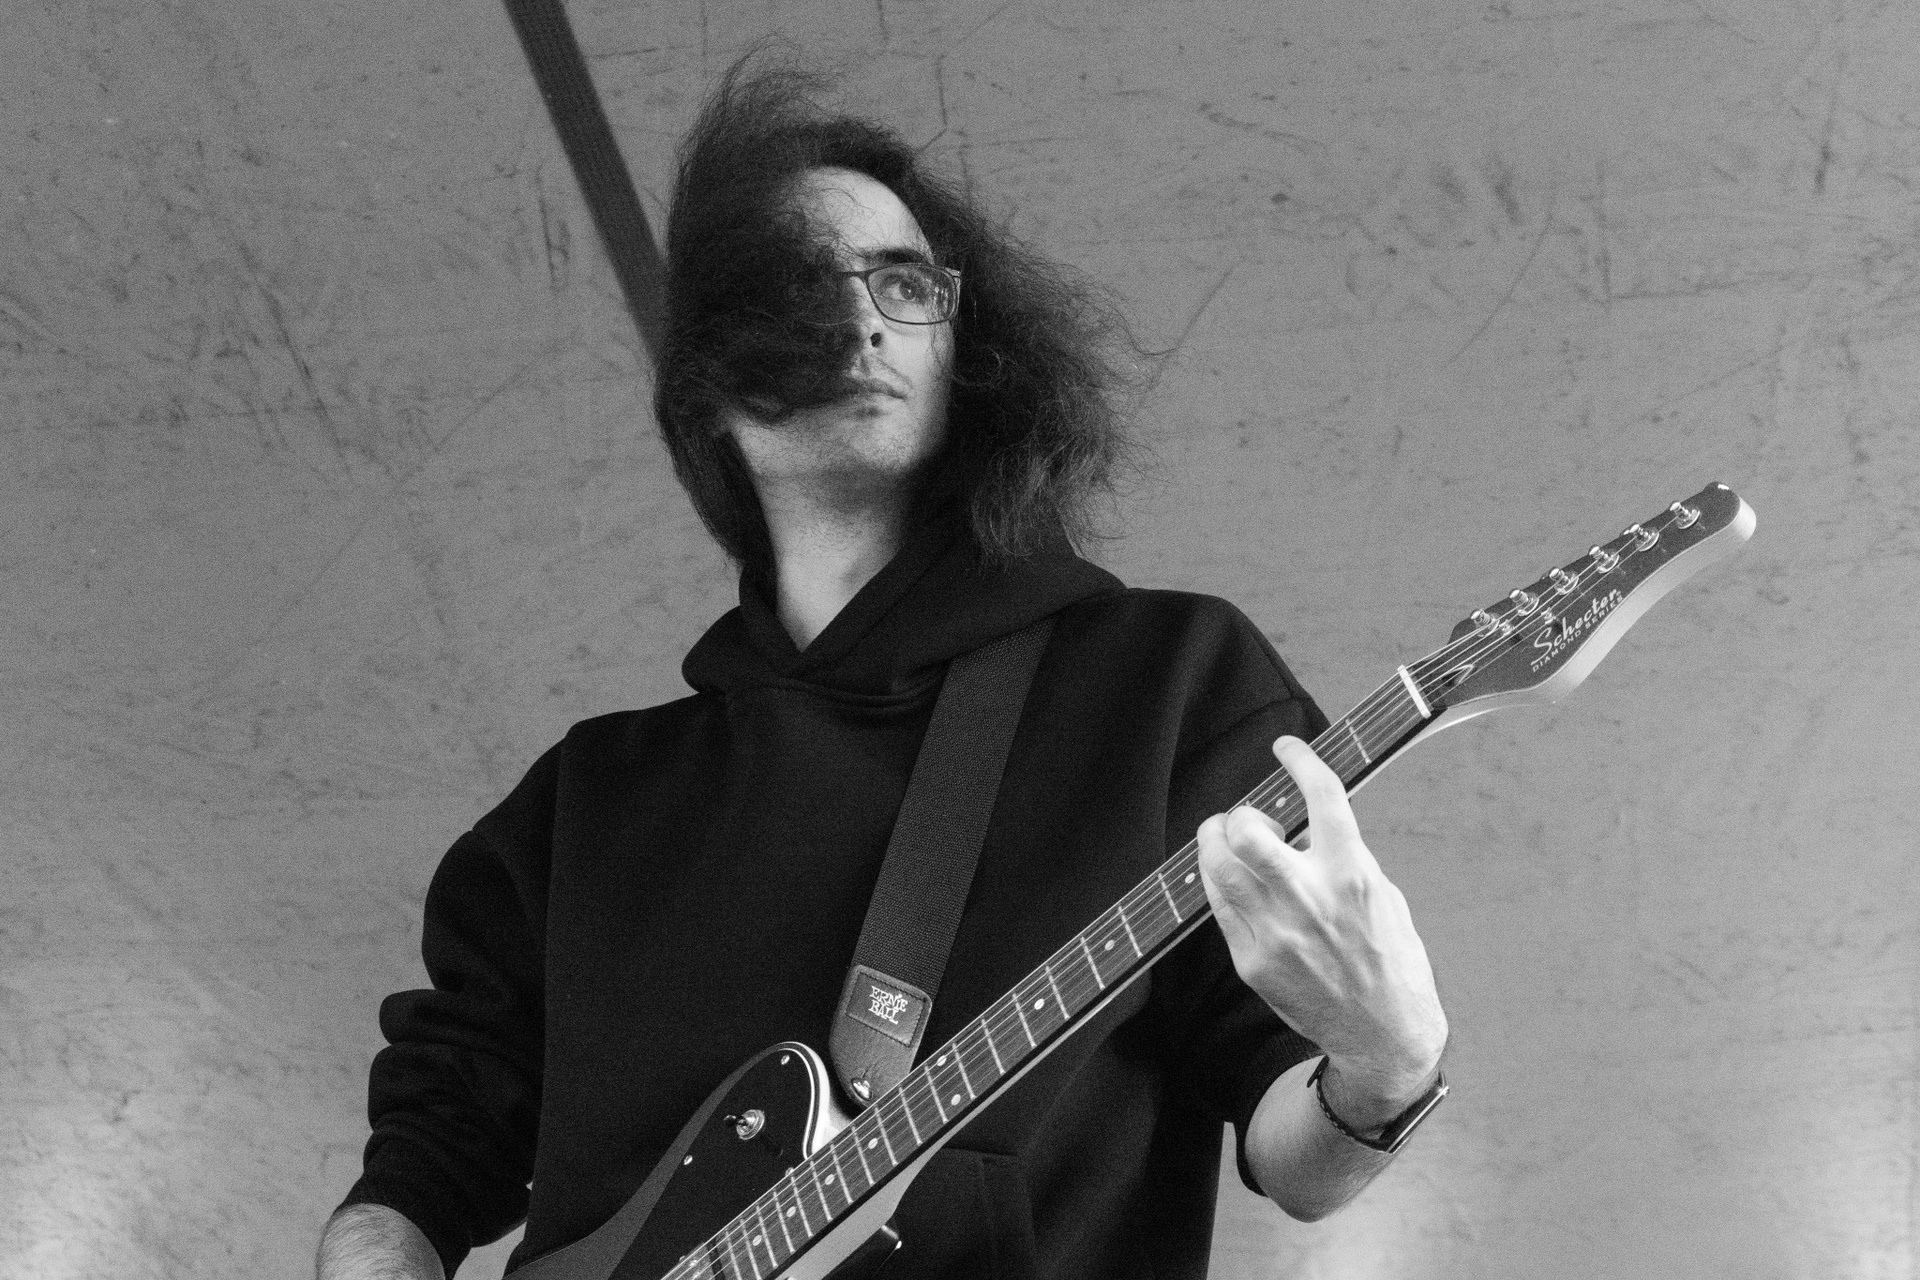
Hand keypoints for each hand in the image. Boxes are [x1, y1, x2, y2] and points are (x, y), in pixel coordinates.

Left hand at [1196, 736, 1447, 1124]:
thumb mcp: (1384, 896)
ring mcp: (1275, 932)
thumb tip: (1306, 826)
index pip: (1322, 797)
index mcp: (1352, 874)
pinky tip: (1234, 885)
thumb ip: (1344, 857)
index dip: (1300, 759)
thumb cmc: (1391, 961)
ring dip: (1216, 843)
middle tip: (1247, 819)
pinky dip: (1219, 883)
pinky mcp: (1252, 960)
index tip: (1286, 747)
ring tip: (1229, 844)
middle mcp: (1309, 898)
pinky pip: (1216, 906)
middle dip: (1238, 813)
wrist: (1383, 1035)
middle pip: (1245, 831)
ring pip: (1217, 866)